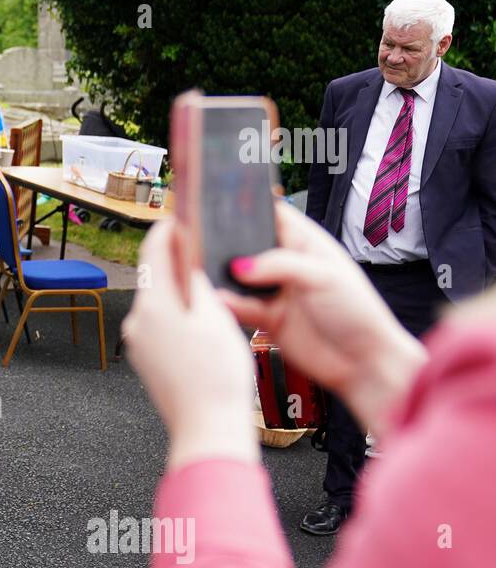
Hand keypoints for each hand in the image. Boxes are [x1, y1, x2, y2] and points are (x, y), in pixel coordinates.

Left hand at [123, 221, 258, 468]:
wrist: (208, 429)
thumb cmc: (217, 377)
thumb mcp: (217, 317)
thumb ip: (198, 281)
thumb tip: (187, 255)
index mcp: (153, 306)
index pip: (153, 251)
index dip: (168, 229)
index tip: (180, 216)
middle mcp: (138, 322)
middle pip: (155, 276)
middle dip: (177, 260)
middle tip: (202, 245)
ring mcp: (139, 343)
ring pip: (159, 302)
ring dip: (180, 290)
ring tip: (209, 285)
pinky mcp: (146, 361)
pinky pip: (161, 325)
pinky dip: (178, 315)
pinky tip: (201, 322)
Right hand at [219, 202, 425, 433]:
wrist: (362, 363)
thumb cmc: (357, 313)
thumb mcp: (323, 277)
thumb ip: (280, 265)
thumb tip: (239, 265)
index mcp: (306, 243)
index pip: (274, 214)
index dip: (250, 207)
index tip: (222, 204)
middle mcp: (287, 264)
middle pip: (248, 244)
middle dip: (228, 243)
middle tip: (205, 242)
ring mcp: (275, 291)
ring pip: (239, 277)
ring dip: (225, 277)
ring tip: (208, 275)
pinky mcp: (266, 318)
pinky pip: (239, 306)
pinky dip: (228, 304)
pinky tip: (221, 302)